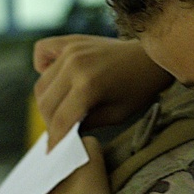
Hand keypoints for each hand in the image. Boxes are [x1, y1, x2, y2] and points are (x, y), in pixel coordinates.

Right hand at [33, 34, 172, 147]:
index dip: (54, 141)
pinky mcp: (71, 40)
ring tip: (62, 109)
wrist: (151, 58)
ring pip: (42, 84)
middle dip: (50, 123)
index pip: (59, 120)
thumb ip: (85, 123)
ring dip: (48, 101)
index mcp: (88, 86)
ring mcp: (71, 50)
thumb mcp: (115, 115)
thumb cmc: (139, 89)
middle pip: (45, 104)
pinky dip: (43, 66)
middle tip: (60, 130)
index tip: (52, 153)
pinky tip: (57, 77)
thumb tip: (61, 132)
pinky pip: (42, 51)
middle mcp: (75, 65)